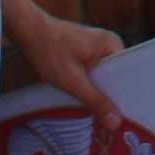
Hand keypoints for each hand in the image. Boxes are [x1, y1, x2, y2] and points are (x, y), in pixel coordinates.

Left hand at [3, 0, 126, 133]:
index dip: (125, 98)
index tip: (124, 118)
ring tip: (94, 111)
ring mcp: (97, 47)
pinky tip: (81, 97)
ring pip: (103, 78)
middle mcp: (109, 44)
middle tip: (108, 122)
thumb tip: (116, 123)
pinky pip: (93, 73)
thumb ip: (95, 101)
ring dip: (96, 92)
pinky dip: (88, 85)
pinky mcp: (85, 51)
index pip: (128, 76)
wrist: (27, 30)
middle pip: (116, 78)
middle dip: (110, 98)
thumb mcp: (73, 81)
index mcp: (113, 44)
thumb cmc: (49, 51)